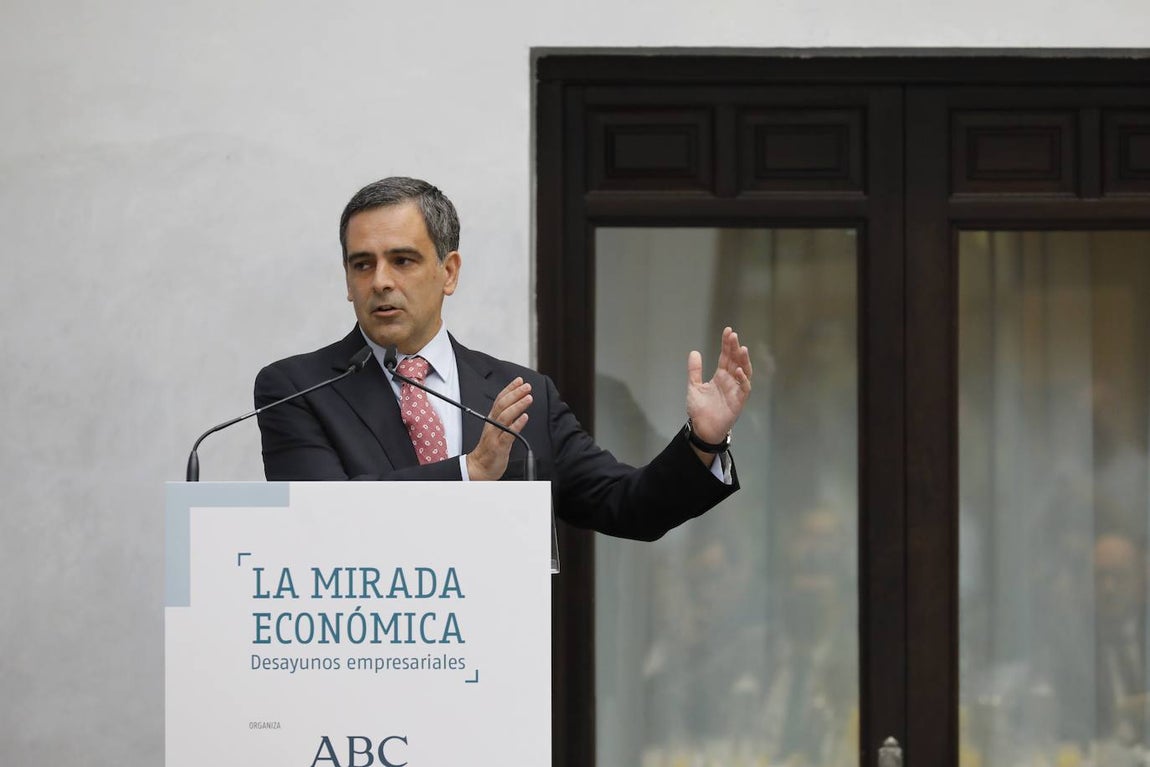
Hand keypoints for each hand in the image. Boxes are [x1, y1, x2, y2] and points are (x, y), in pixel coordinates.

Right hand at [465, 377, 531, 480]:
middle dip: (515, 393)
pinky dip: (516, 424)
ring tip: (528, 398)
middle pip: (502, 405)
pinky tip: (525, 418)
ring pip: (505, 416)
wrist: (479, 468)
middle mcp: (492, 425)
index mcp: (492, 419)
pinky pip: (508, 434)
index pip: (500, 400)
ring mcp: (495, 435)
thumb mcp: (496, 430)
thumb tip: (517, 406)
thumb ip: (506, 418)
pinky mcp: (499, 446)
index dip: (510, 389)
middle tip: (527, 386)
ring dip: (517, 405)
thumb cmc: (489, 449)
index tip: (520, 380)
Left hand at [686, 327, 752, 446]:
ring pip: (744, 371)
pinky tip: (739, 371)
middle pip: (735, 361)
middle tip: (733, 335)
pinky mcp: (739, 400)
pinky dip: (743, 379)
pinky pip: (744, 388)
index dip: (727, 344)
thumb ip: (695, 371)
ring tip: (741, 349)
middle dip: (735, 348)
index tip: (728, 331)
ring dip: (743, 361)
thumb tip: (694, 352)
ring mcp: (736, 390)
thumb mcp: (694, 387)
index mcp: (720, 376)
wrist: (702, 429)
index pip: (726, 356)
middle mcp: (730, 380)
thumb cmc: (700, 410)